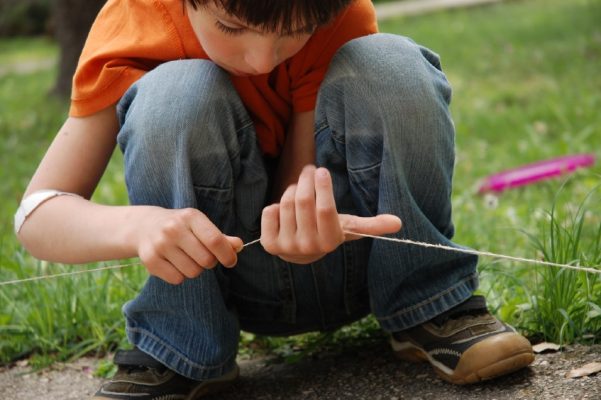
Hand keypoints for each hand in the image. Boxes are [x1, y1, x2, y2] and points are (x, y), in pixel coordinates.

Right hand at [134, 207, 242, 283]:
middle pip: (206, 260)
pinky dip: (180, 275)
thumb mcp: (200, 225)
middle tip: (203, 256)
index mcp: (190, 217)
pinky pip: (177, 279)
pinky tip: (174, 263)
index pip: (215, 241)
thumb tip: (239, 246)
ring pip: (192, 272)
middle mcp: (173, 229)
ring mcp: (160, 245)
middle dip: (210, 262)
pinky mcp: (150, 261)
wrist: (145, 226)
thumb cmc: (181, 227)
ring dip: (195, 270)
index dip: (227, 255)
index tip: (230, 261)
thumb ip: (221, 237)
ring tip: (187, 258)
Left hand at [260, 165, 401, 263]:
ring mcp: (287, 247)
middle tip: (310, 170)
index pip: (325, 210)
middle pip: (303, 201)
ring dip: (292, 189)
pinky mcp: (269, 244)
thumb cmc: (328, 230)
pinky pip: (270, 211)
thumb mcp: (348, 227)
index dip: (323, 187)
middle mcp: (308, 248)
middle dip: (306, 180)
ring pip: (286, 203)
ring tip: (299, 189)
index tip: (323, 171)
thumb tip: (398, 223)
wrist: (300, 252)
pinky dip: (277, 204)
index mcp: (330, 242)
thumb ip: (371, 224)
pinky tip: (285, 209)